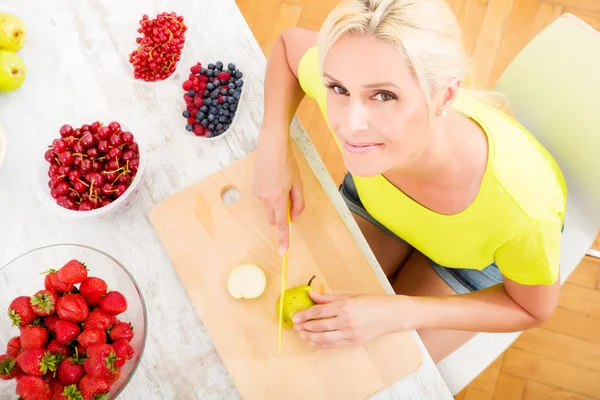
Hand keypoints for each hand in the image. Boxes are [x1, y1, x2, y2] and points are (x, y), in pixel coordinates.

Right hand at [252, 132, 303, 253]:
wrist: (271, 146)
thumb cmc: (287, 163)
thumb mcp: (298, 183)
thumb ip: (298, 202)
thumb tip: (296, 217)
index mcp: (279, 198)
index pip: (282, 224)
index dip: (283, 239)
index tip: (283, 252)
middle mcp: (266, 199)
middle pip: (274, 219)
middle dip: (281, 216)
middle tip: (290, 200)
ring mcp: (258, 193)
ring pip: (269, 208)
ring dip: (275, 204)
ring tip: (281, 184)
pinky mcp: (254, 188)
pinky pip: (264, 198)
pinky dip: (270, 195)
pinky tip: (273, 180)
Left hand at [292, 291, 409, 348]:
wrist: (392, 315)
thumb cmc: (372, 302)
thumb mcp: (350, 295)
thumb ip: (328, 297)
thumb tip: (311, 294)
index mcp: (345, 305)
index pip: (319, 311)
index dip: (305, 315)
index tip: (295, 317)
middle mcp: (347, 320)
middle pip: (319, 326)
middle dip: (305, 327)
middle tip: (295, 327)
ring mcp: (351, 333)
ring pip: (324, 338)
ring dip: (310, 337)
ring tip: (302, 335)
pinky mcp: (354, 342)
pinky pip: (334, 345)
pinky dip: (322, 344)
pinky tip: (314, 341)